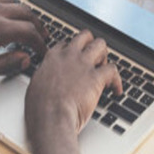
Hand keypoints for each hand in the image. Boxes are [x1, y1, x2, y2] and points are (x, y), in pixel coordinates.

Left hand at [0, 0, 47, 80]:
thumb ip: (8, 64)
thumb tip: (25, 59)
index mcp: (0, 29)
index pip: (30, 33)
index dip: (40, 43)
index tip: (42, 51)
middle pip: (28, 14)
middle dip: (39, 26)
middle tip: (43, 36)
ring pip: (15, 3)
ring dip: (26, 13)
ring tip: (29, 23)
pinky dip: (8, 6)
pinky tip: (5, 14)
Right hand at [25, 29, 121, 150]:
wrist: (51, 117)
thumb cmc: (40, 109)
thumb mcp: (35, 87)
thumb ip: (44, 79)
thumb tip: (46, 83)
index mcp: (52, 58)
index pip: (65, 44)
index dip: (72, 51)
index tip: (75, 60)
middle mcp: (68, 56)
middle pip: (84, 37)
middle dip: (91, 45)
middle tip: (94, 60)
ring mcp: (83, 64)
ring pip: (101, 45)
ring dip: (104, 56)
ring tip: (104, 69)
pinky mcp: (96, 77)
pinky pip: (113, 69)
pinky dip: (118, 80)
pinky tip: (116, 90)